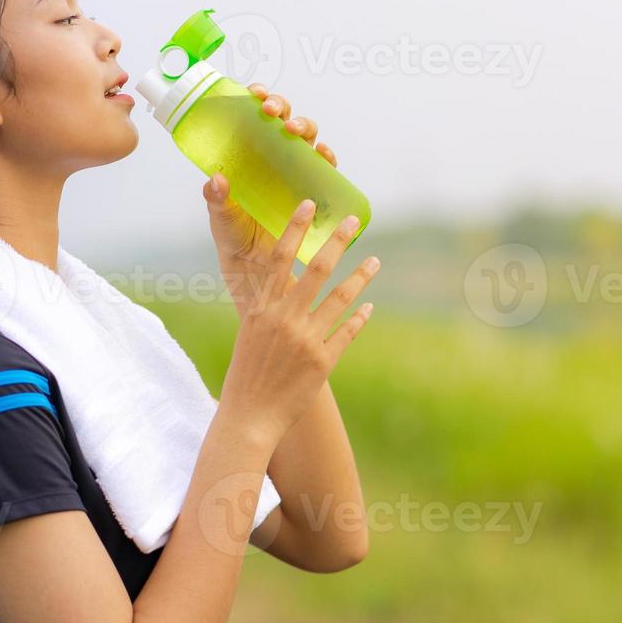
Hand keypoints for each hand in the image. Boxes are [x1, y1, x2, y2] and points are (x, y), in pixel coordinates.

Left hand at [202, 83, 338, 315]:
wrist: (258, 275)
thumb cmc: (235, 242)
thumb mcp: (222, 220)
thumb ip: (217, 201)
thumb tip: (215, 179)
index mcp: (249, 158)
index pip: (255, 119)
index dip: (259, 99)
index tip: (254, 93)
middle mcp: (274, 161)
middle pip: (284, 121)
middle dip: (282, 109)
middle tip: (271, 113)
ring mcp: (296, 175)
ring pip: (306, 140)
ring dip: (305, 127)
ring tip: (294, 130)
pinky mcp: (315, 193)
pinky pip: (326, 169)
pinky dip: (328, 157)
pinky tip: (324, 154)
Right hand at [219, 197, 378, 442]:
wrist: (250, 417)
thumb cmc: (246, 376)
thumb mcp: (250, 336)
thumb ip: (268, 311)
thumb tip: (283, 290)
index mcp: (262, 309)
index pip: (280, 259)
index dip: (295, 229)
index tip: (308, 204)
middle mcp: (284, 319)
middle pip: (316, 270)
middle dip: (337, 241)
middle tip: (354, 221)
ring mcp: (306, 340)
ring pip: (341, 298)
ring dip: (361, 276)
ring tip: (375, 260)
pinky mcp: (323, 362)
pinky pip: (348, 332)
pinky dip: (360, 316)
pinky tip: (369, 305)